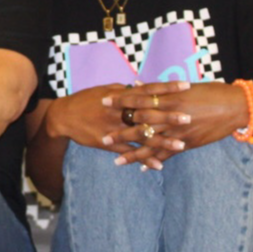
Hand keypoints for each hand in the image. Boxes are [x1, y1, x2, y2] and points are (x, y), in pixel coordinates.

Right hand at [44, 81, 189, 170]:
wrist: (63, 116)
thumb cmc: (86, 100)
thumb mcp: (105, 90)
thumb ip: (125, 90)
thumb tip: (142, 85)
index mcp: (120, 96)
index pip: (148, 90)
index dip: (167, 88)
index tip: (186, 85)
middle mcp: (119, 112)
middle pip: (148, 114)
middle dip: (168, 117)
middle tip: (189, 118)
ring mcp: (114, 129)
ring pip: (142, 136)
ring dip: (162, 142)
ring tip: (182, 146)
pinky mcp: (109, 143)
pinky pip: (129, 152)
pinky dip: (144, 159)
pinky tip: (160, 166)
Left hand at [104, 80, 246, 165]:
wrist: (236, 106)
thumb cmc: (210, 92)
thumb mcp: (183, 87)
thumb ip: (157, 89)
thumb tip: (134, 84)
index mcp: (169, 96)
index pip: (138, 98)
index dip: (120, 100)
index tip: (103, 101)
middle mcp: (171, 114)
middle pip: (140, 122)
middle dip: (120, 130)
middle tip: (102, 137)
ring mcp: (178, 130)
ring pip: (151, 143)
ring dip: (133, 153)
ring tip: (116, 161)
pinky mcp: (187, 142)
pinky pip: (168, 154)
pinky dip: (155, 162)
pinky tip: (143, 169)